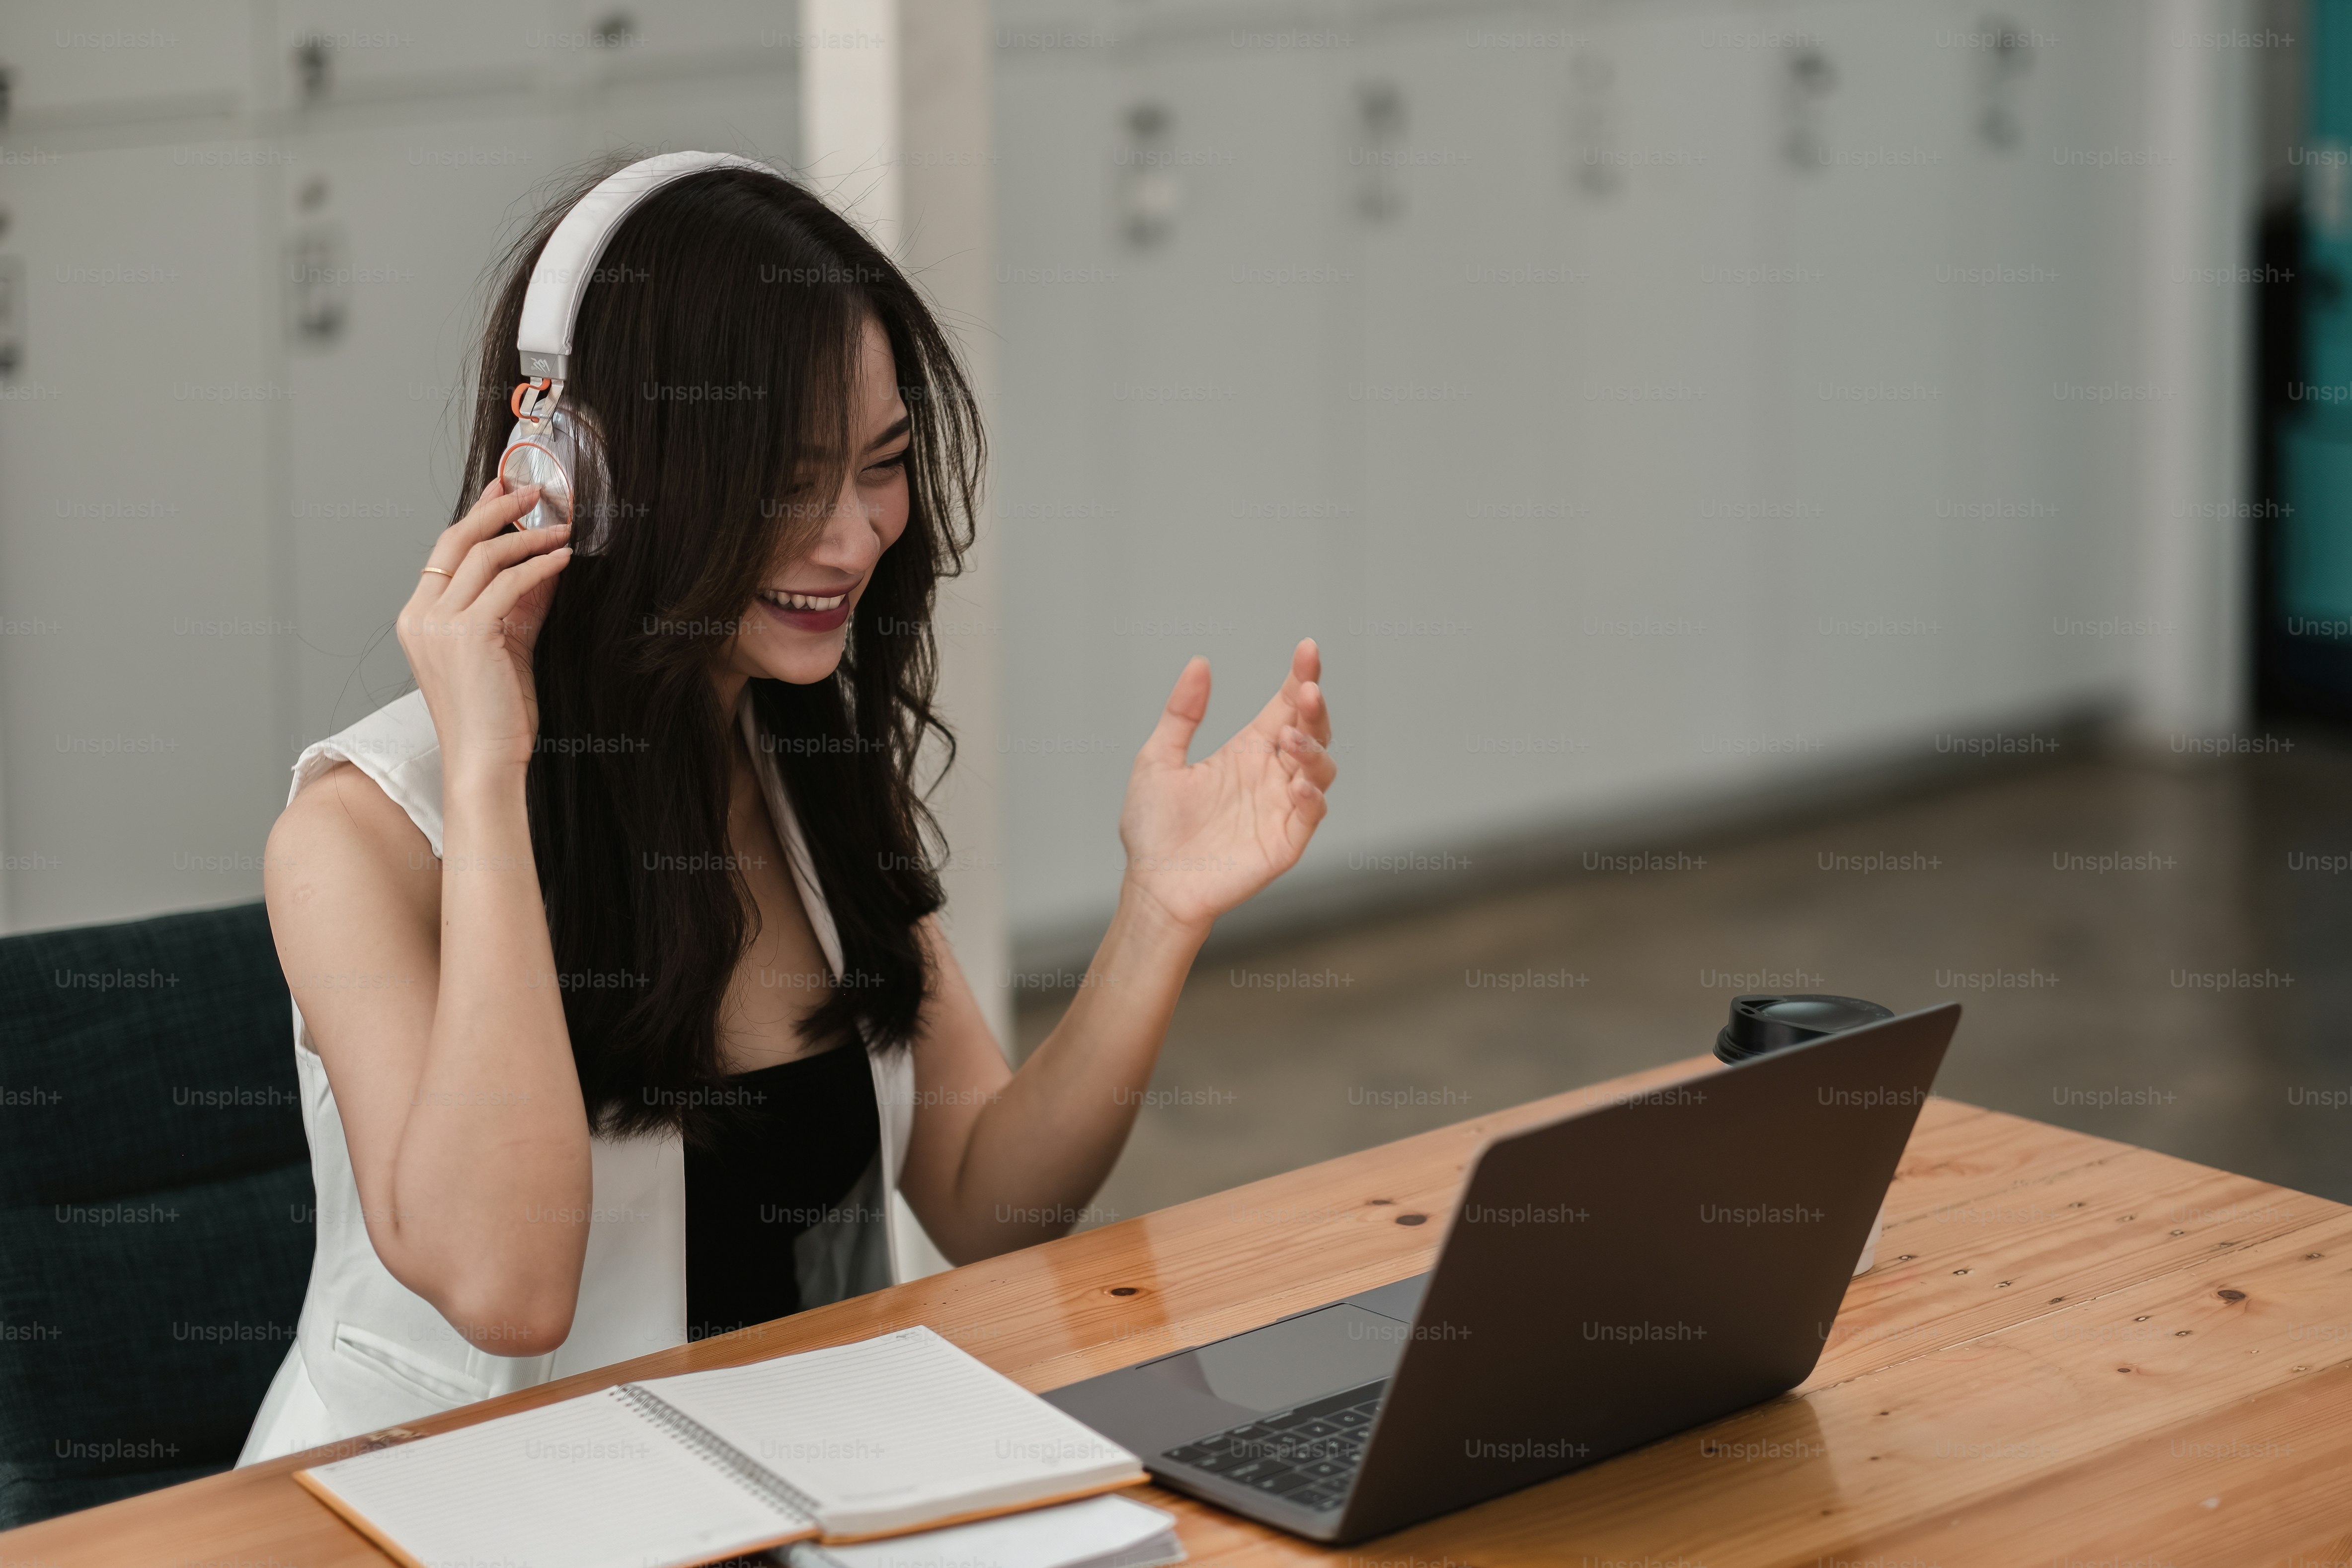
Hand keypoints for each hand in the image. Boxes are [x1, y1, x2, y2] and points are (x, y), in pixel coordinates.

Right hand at [395, 478, 572, 786]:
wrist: (486, 760)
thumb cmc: (495, 713)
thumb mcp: (505, 645)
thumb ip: (517, 603)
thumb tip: (544, 561)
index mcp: (417, 618)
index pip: (445, 551)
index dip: (477, 515)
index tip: (504, 490)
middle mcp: (419, 616)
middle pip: (456, 540)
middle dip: (496, 508)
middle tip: (532, 490)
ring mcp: (438, 624)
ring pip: (484, 556)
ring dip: (527, 536)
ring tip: (561, 529)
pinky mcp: (467, 634)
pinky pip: (509, 584)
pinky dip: (539, 566)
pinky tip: (563, 559)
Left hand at [1118, 639, 1335, 934]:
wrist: (1154, 885)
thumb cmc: (1153, 827)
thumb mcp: (1158, 759)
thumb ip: (1182, 713)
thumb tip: (1200, 663)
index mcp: (1246, 751)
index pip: (1283, 706)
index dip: (1299, 676)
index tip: (1307, 648)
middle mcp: (1269, 774)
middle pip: (1311, 730)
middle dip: (1314, 707)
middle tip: (1306, 690)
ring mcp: (1281, 806)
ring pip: (1321, 767)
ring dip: (1312, 747)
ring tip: (1289, 740)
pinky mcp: (1285, 840)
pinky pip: (1312, 812)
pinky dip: (1312, 794)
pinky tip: (1296, 783)